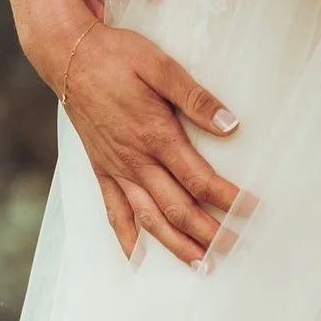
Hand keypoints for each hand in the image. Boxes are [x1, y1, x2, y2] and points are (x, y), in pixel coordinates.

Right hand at [53, 20, 253, 264]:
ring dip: (175, 244)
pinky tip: (135, 258)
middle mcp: (135, 160)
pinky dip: (124, 236)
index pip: (199, 180)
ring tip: (199, 264)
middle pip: (177, 208)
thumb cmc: (118, 56)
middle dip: (207, 233)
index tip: (252, 211)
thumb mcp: (161, 66)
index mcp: (156, 135)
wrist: (68, 55)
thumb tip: (230, 124)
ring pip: (148, 217)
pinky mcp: (100, 167)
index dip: (227, 199)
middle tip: (234, 250)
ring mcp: (116, 167)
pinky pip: (111, 210)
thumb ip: (196, 98)